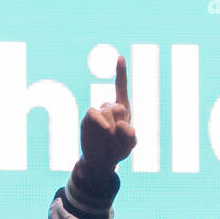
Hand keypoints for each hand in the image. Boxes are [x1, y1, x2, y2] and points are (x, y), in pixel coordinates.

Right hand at [79, 55, 135, 174]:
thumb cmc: (118, 149)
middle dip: (121, 121)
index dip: (120, 73)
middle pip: (118, 107)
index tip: (120, 57)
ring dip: (113, 127)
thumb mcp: (130, 143)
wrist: (102, 161)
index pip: (120, 88)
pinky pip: (93, 112)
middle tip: (118, 135)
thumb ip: (131, 135)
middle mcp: (109, 108)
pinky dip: (101, 120)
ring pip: (107, 111)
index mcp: (122, 110)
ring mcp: (98, 113)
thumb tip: (123, 125)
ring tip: (110, 138)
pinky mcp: (88, 119)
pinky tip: (108, 129)